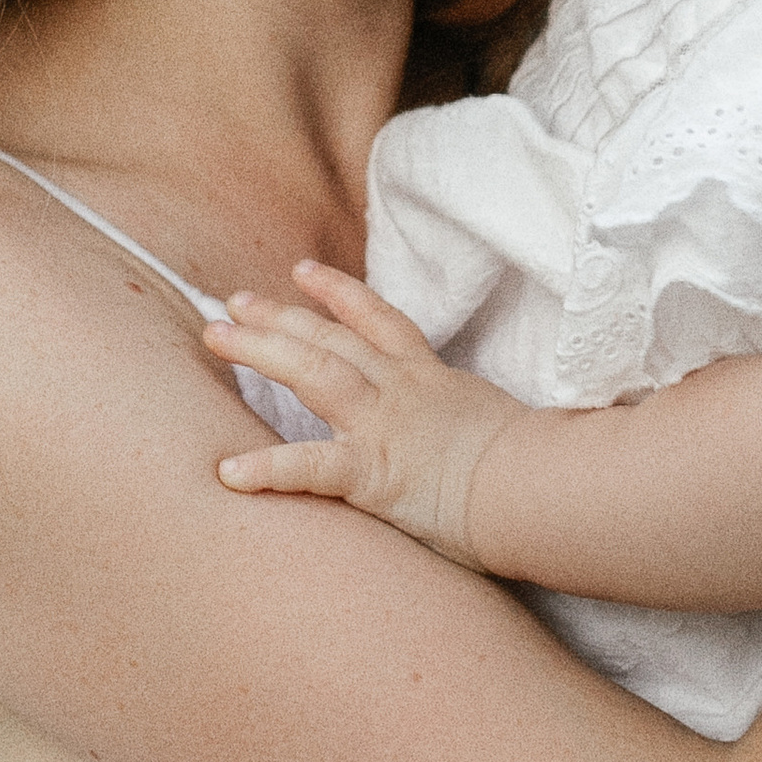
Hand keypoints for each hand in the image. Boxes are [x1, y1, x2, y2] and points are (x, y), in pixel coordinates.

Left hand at [208, 264, 519, 566]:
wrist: (546, 490)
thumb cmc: (542, 468)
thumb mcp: (505, 429)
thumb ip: (477, 425)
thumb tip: (484, 442)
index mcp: (432, 382)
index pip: (380, 323)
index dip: (339, 294)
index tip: (303, 271)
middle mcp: (402, 393)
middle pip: (332, 339)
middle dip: (280, 317)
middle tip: (233, 300)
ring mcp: (385, 427)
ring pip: (314, 372)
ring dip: (260, 350)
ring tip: (215, 336)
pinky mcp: (375, 474)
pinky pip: (310, 468)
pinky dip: (267, 470)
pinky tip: (227, 472)